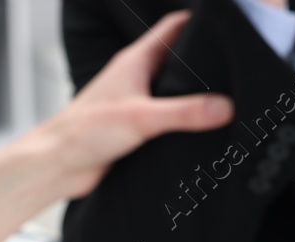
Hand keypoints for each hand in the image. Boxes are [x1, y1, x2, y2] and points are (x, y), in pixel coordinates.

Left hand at [36, 10, 232, 199]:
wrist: (58, 165)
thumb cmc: (84, 132)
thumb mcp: (142, 118)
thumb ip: (185, 112)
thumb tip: (225, 107)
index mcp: (135, 61)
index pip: (173, 28)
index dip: (200, 22)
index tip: (226, 27)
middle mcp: (136, 78)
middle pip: (177, 60)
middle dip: (205, 62)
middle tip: (236, 68)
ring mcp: (135, 103)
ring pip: (172, 91)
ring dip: (195, 95)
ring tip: (228, 99)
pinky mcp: (134, 129)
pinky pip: (165, 119)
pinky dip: (183, 122)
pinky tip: (201, 132)